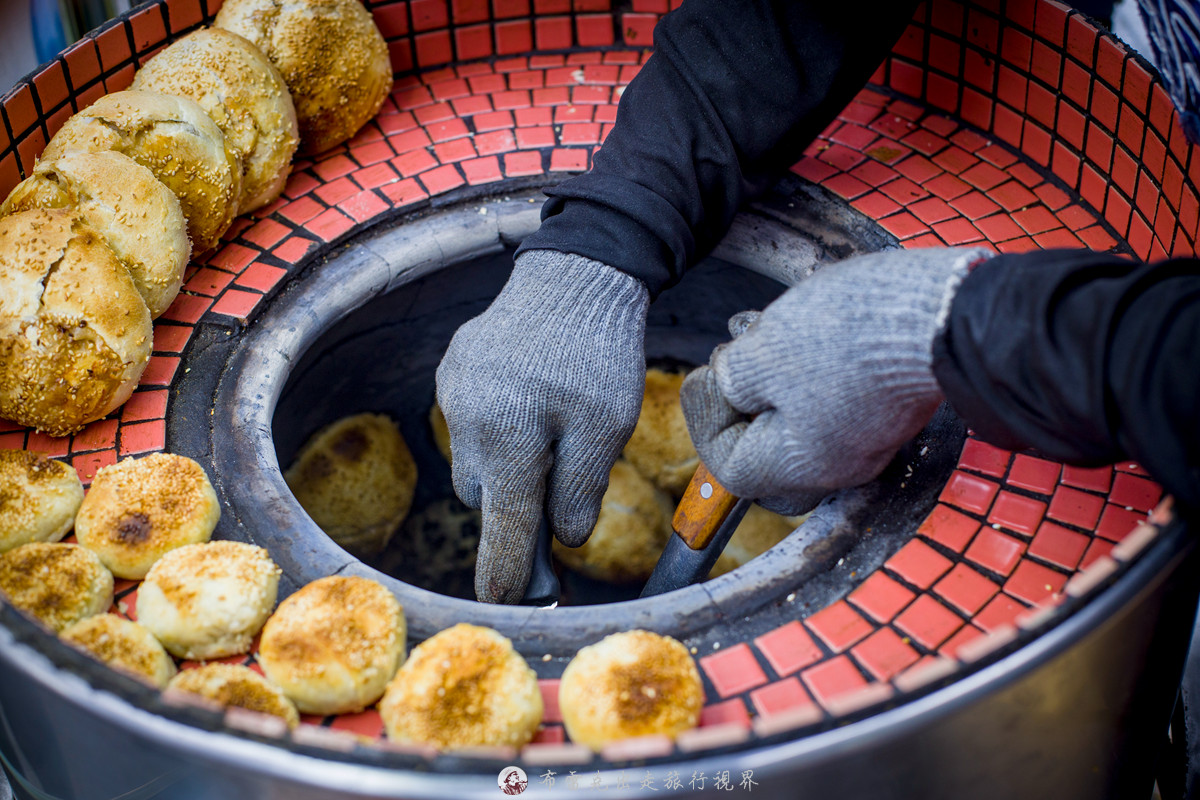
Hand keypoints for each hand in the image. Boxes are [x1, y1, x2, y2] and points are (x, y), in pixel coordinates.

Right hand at [435, 250, 648, 602]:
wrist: (575, 272)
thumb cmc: (598, 353)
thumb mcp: (607, 427)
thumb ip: (580, 489)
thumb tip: (562, 538)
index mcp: (508, 438)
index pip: (505, 524)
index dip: (505, 570)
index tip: (498, 604)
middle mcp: (468, 419)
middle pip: (487, 496)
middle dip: (518, 501)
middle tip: (561, 481)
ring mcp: (454, 392)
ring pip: (476, 460)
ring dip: (507, 463)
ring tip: (549, 426)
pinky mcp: (453, 371)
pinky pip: (470, 422)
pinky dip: (498, 427)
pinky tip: (529, 398)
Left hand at [680, 247, 991, 514]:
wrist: (941, 308)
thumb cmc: (849, 334)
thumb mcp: (762, 353)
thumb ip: (731, 378)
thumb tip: (725, 383)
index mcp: (802, 466)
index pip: (730, 467)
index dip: (706, 420)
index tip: (704, 375)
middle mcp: (837, 464)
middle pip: (763, 447)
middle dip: (738, 398)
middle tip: (731, 358)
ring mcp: (866, 435)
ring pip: (794, 415)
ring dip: (767, 372)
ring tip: (760, 328)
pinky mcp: (885, 403)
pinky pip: (828, 397)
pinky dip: (801, 365)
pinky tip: (796, 324)